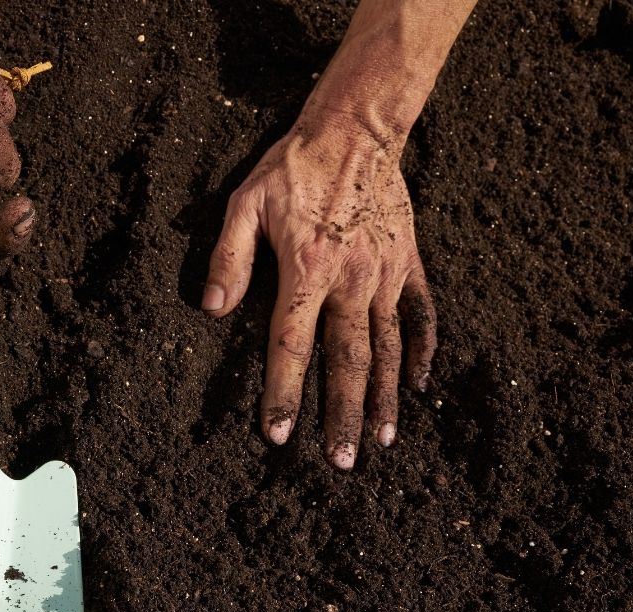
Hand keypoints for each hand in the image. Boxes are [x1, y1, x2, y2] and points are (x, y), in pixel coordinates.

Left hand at [202, 118, 436, 469]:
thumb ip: (229, 257)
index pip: (291, 345)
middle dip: (343, 415)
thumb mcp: (246, 202)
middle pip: (348, 360)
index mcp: (307, 269)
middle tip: (342, 460)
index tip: (280, 435)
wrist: (357, 130)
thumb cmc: (294, 168)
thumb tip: (211, 308)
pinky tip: (417, 384)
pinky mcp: (408, 263)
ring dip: (384, 397)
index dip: (284, 392)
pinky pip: (421, 315)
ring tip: (382, 440)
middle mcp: (351, 280)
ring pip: (386, 348)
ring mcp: (386, 274)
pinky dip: (420, 351)